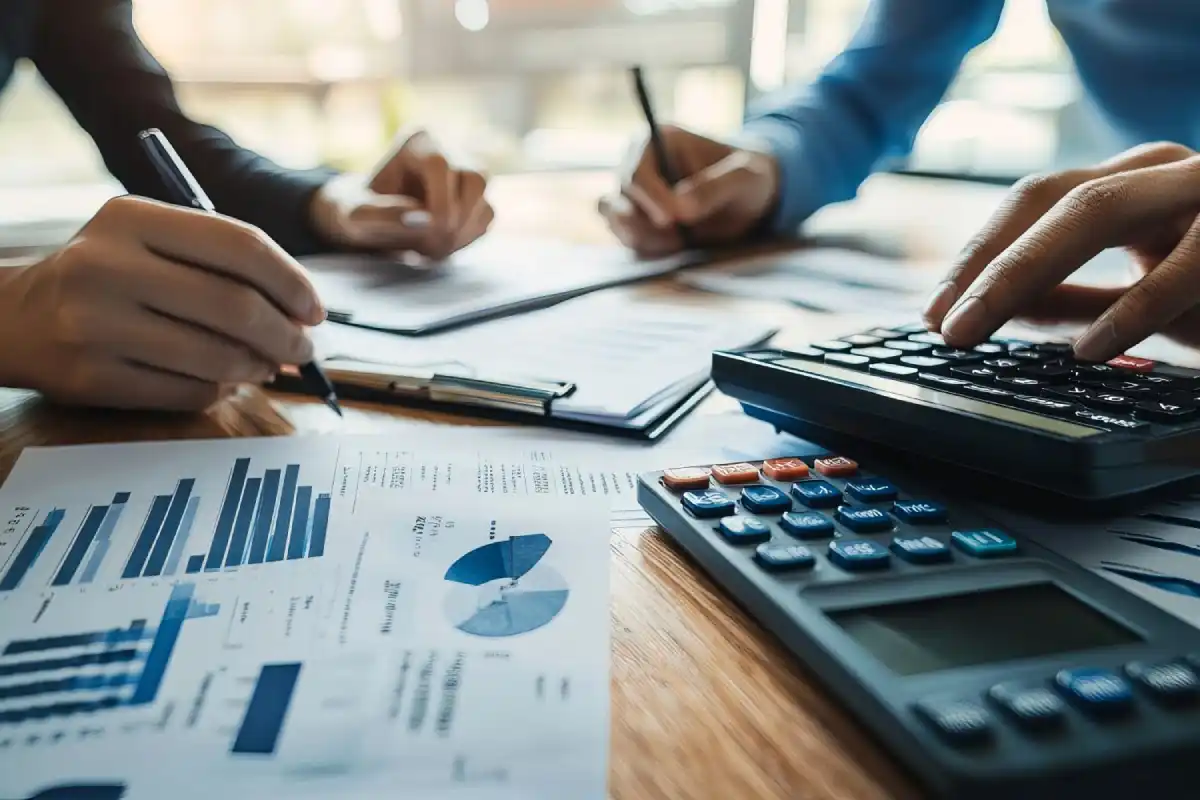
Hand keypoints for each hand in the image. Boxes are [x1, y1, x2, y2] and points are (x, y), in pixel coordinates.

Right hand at [0, 196, 324, 409]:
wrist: (12, 318)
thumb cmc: (107, 274)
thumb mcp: (148, 239)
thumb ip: (219, 260)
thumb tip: (302, 311)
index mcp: (131, 218)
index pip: (240, 245)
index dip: (292, 281)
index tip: (315, 309)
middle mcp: (109, 267)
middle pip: (236, 307)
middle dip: (286, 334)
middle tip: (304, 347)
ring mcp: (97, 325)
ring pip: (218, 357)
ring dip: (261, 367)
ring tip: (270, 364)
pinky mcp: (93, 379)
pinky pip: (189, 392)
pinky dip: (223, 390)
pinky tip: (226, 380)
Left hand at [310, 129, 492, 259]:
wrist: (370, 221)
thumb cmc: (358, 212)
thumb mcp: (355, 215)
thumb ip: (382, 215)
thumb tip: (424, 219)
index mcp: (416, 143)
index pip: (442, 164)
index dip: (440, 200)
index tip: (426, 229)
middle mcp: (448, 150)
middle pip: (476, 178)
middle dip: (458, 217)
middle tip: (432, 243)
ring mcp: (466, 174)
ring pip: (485, 199)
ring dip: (463, 232)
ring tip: (432, 249)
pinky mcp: (476, 198)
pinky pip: (486, 218)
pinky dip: (467, 238)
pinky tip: (440, 245)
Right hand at [598, 125, 780, 256]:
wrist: (750, 201)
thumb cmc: (749, 178)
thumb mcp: (744, 178)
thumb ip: (713, 189)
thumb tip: (680, 208)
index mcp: (657, 141)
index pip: (636, 172)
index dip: (650, 199)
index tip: (673, 220)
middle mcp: (637, 165)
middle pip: (618, 199)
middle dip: (646, 225)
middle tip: (680, 238)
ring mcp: (633, 196)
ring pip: (616, 221)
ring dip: (643, 238)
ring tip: (680, 241)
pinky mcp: (636, 222)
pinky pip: (626, 239)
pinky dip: (646, 248)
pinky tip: (674, 245)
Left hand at [924, 142, 1199, 360]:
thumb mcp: (1140, 293)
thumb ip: (1070, 296)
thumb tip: (989, 310)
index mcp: (1130, 183)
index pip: (1033, 202)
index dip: (977, 254)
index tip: (933, 313)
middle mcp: (1161, 172)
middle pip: (1051, 198)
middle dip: (986, 263)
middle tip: (943, 326)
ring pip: (1098, 209)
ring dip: (1022, 271)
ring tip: (976, 328)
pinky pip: (1184, 264)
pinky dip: (1131, 310)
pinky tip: (1088, 349)